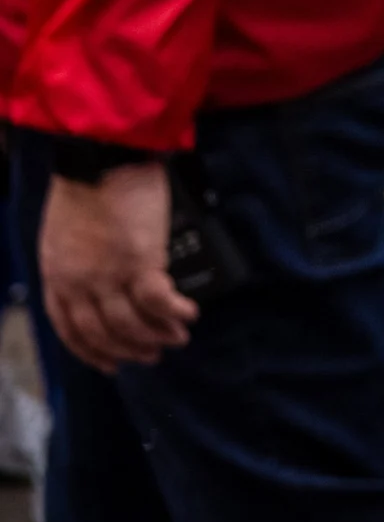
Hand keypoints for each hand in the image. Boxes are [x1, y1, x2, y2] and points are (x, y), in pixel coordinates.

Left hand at [40, 164, 191, 369]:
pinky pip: (158, 301)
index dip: (91, 351)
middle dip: (129, 349)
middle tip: (152, 355)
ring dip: (156, 335)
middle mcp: (79, 282)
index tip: (111, 363)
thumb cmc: (87, 184)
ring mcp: (108, 275)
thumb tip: (101, 279)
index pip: (69, 328)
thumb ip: (77, 260)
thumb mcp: (64, 231)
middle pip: (102, 332)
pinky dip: (174, 313)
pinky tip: (189, 314)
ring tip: (177, 337)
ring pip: (130, 324)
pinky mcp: (140, 262)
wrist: (102, 159)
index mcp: (57, 275)